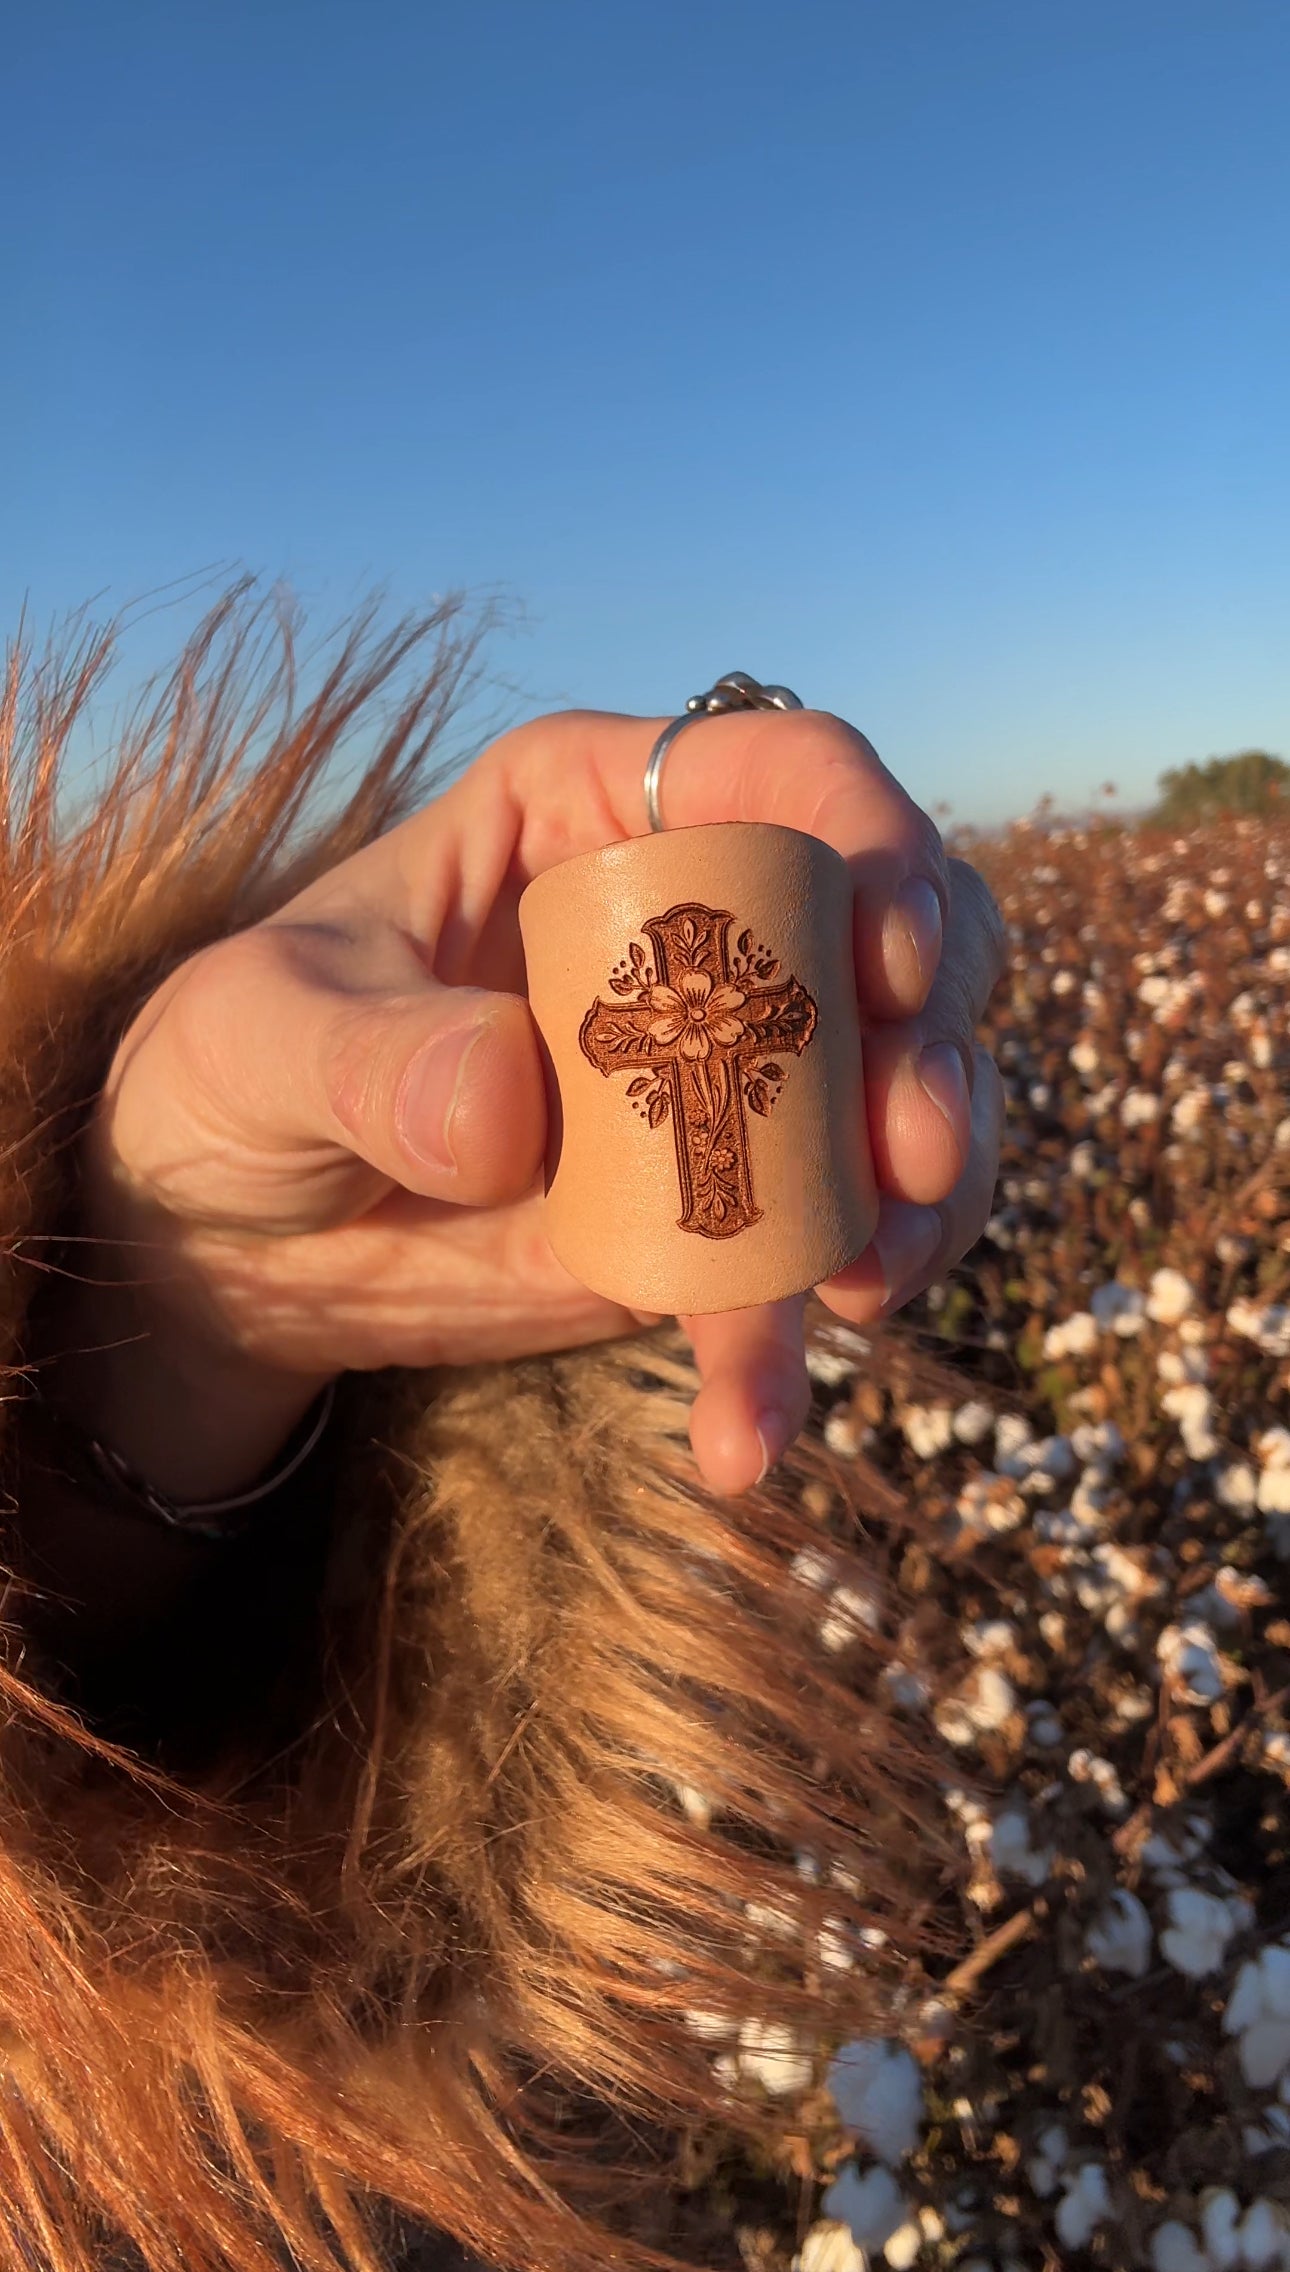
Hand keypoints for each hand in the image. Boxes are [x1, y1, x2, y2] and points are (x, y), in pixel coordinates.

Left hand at [60, 705, 1006, 1504]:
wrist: (237, 1242)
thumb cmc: (239, 1075)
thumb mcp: (263, 1039)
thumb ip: (372, 1056)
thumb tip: (510, 1112)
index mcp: (596, 816)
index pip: (783, 776)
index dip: (870, 843)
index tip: (887, 960)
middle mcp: (698, 922)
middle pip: (892, 931)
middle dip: (934, 1038)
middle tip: (911, 1146)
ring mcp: (731, 1067)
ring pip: (900, 1090)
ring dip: (923, 1190)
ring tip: (867, 1289)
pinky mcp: (727, 1202)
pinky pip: (826, 1246)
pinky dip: (819, 1324)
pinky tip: (755, 1422)